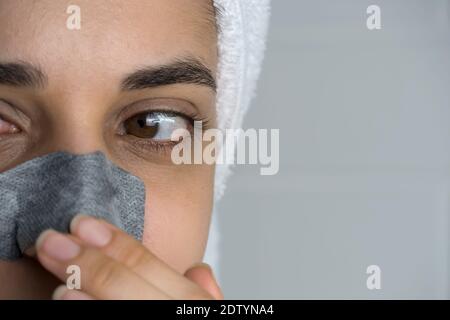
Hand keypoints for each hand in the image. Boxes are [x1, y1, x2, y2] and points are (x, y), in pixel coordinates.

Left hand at [34, 215, 223, 299]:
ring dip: (86, 295)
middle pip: (125, 285)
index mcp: (193, 304)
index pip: (148, 264)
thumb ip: (203, 296)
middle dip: (88, 260)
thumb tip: (197, 269)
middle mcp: (174, 316)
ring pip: (121, 311)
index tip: (83, 224)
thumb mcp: (212, 317)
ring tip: (60, 281)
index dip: (114, 242)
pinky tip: (68, 304)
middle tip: (52, 241)